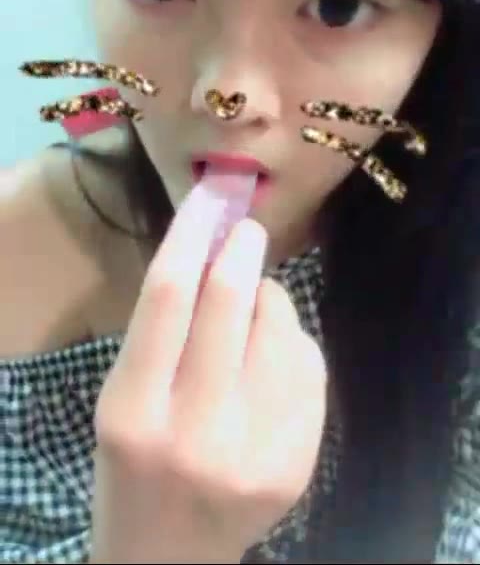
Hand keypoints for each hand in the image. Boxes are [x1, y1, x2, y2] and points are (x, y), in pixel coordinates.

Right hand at [90, 187, 326, 563]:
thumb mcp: (124, 397)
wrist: (172, 553)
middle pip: (231, 301)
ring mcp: (256, 449)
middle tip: (247, 230)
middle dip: (243, 250)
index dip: (193, 232)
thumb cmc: (136, 460)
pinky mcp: (300, 461)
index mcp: (135, 410)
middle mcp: (197, 431)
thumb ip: (164, 330)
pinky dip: (292, 343)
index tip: (212, 198)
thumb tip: (214, 241)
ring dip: (269, 300)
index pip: (169, 295)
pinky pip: (308, 364)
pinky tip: (271, 361)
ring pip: (282, 327)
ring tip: (253, 313)